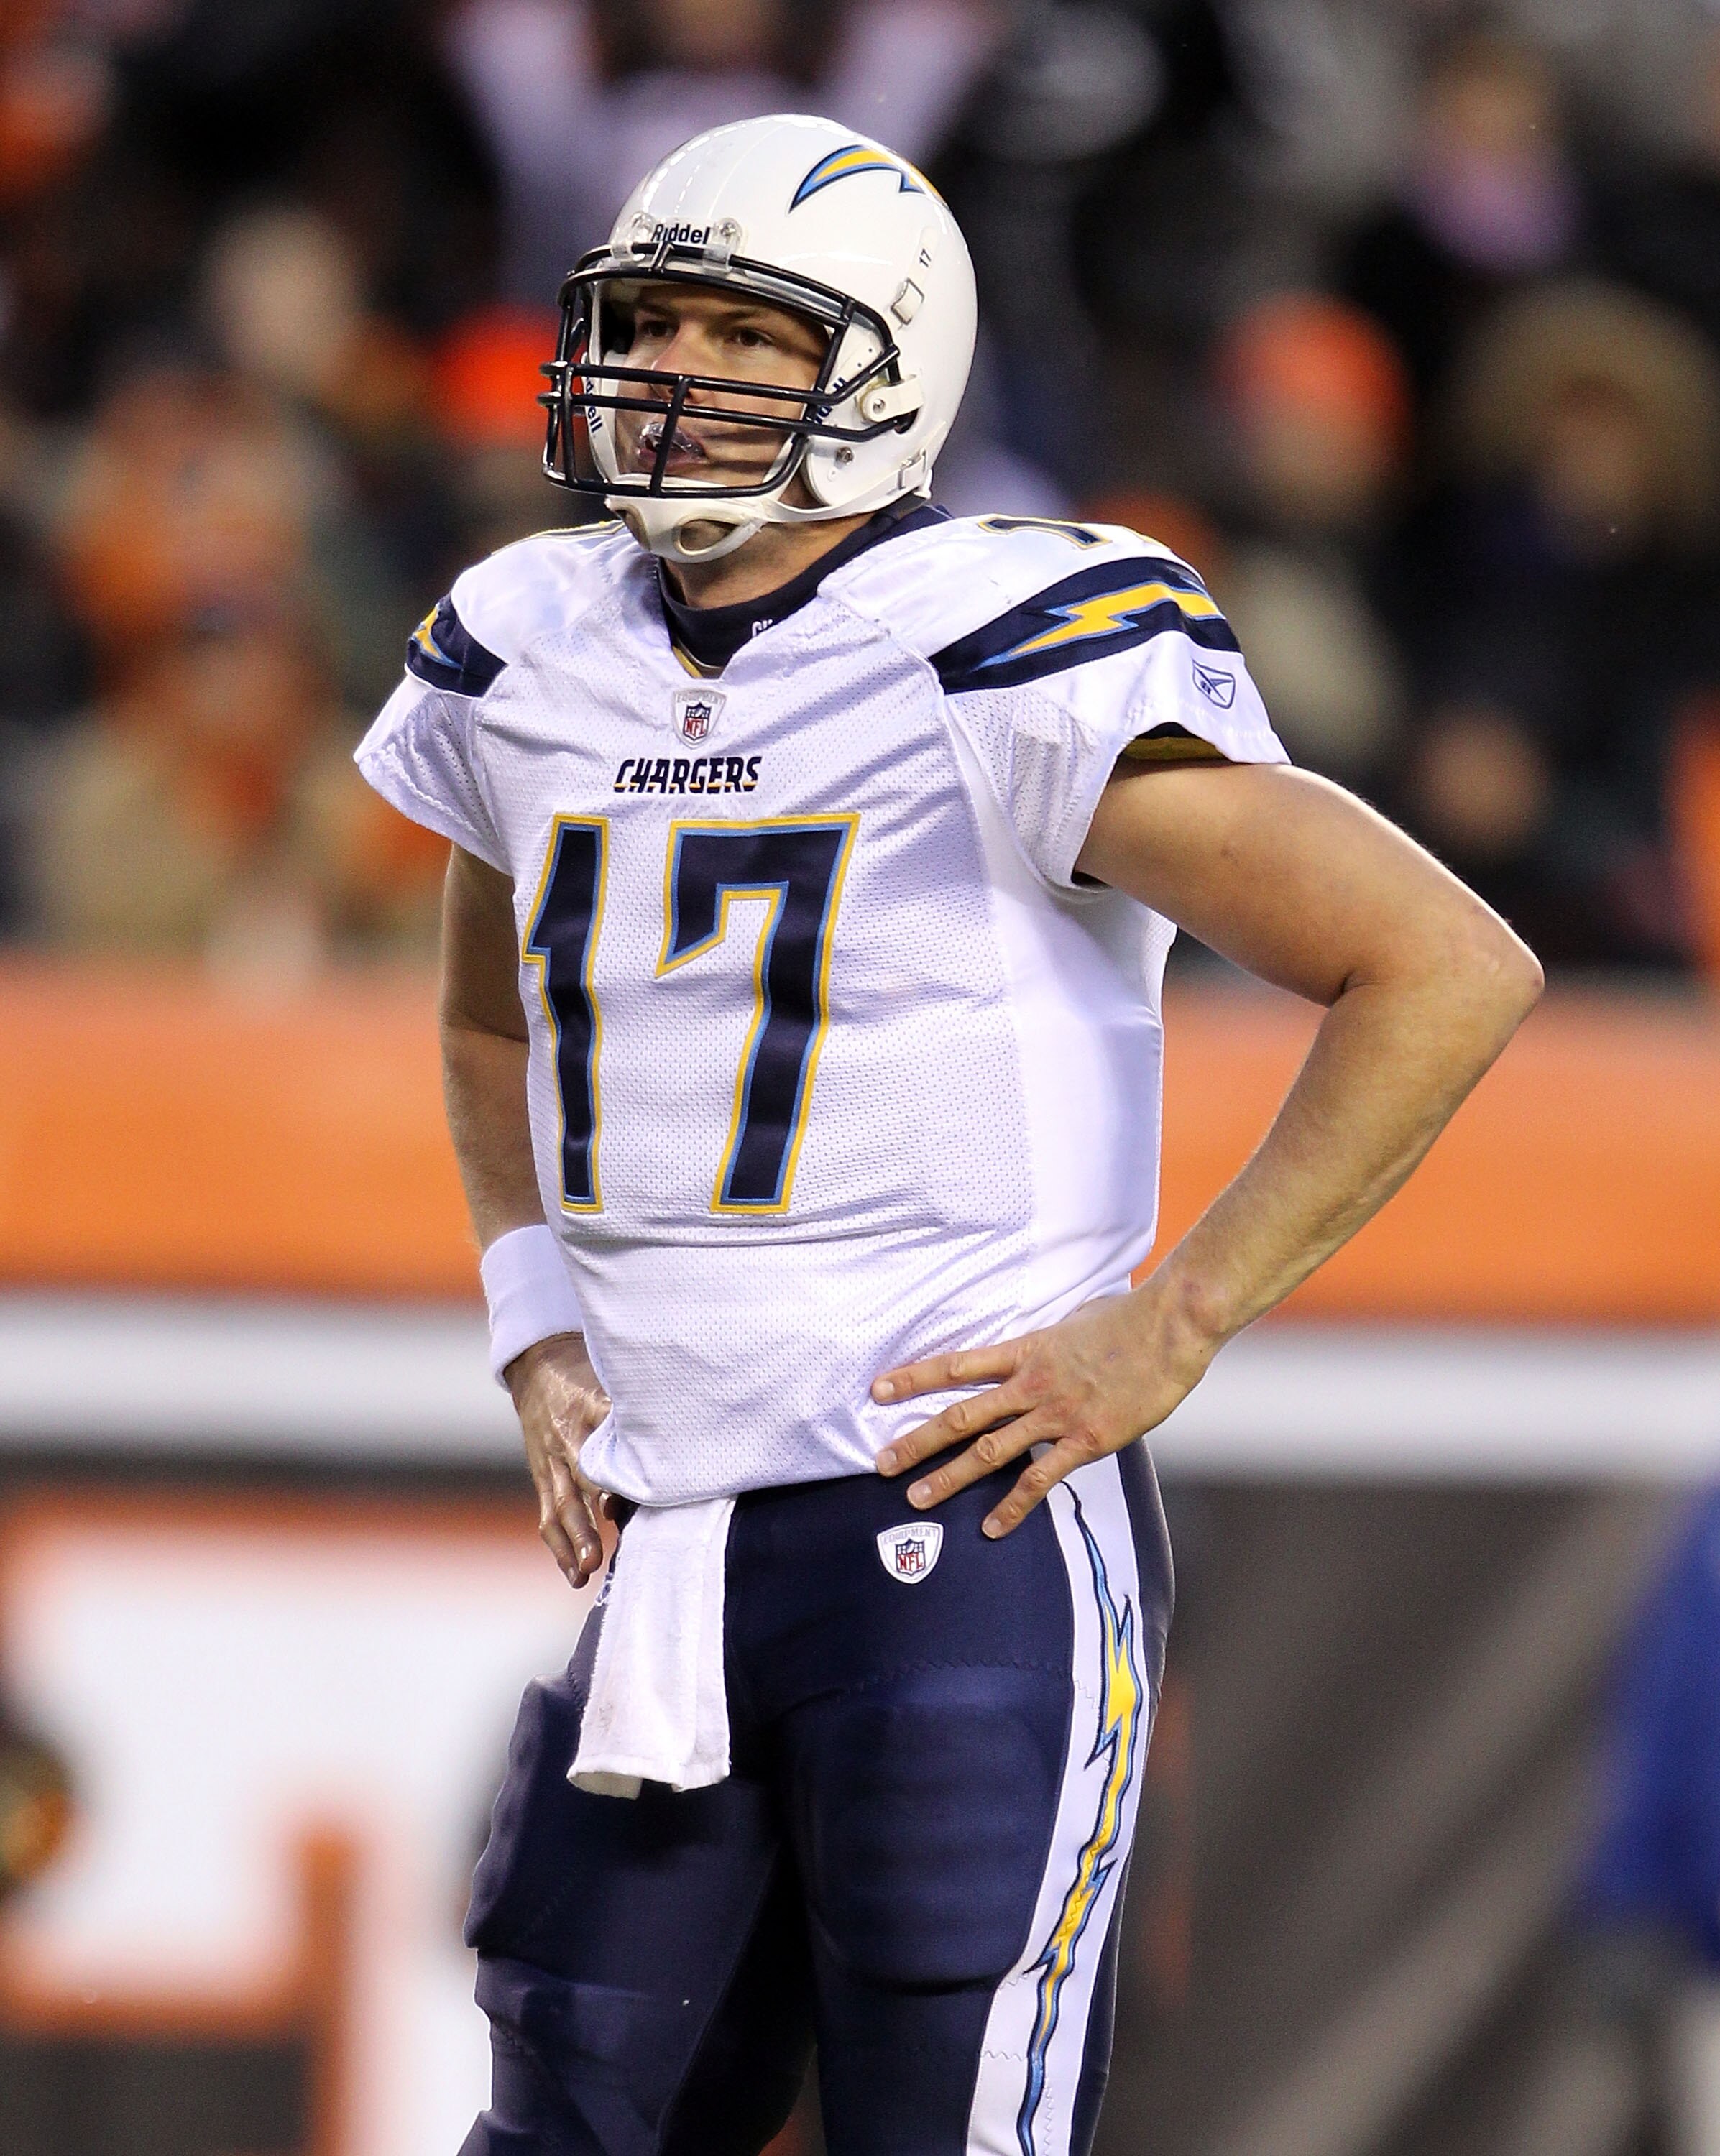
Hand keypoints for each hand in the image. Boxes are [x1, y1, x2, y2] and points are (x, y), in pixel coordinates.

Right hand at [505, 1333, 611, 1586]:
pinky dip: (560, 1547)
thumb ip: (635, 1407)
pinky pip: (547, 1516)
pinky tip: (575, 1575)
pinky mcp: (542, 1477)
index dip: (609, 1478)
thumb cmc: (588, 1374)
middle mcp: (565, 1440)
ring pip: (559, 1507)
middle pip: (578, 1485)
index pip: (600, 1447)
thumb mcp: (611, 1378)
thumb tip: (677, 1436)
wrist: (539, 1368)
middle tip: (599, 1554)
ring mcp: (550, 1462)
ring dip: (573, 1542)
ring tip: (586, 1572)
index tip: (620, 1504)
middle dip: (588, 1522)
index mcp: (586, 1410)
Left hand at [871, 1276, 1221, 1537]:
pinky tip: (990, 1529)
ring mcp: (1057, 1414)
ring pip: (989, 1450)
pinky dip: (1012, 1506)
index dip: (914, 1378)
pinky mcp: (1086, 1441)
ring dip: (949, 1476)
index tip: (878, 1390)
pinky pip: (1040, 1479)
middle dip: (917, 1439)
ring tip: (915, 1498)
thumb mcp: (1074, 1318)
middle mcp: (1031, 1384)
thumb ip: (1049, 1338)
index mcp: (1025, 1350)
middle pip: (961, 1414)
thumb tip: (1039, 1342)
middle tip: (880, 1462)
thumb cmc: (1128, 1317)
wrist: (1171, 1327)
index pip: (956, 1365)